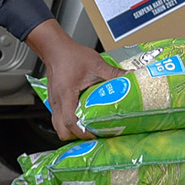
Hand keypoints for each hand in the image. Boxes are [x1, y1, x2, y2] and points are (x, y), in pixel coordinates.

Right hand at [26, 20, 122, 142]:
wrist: (55, 48)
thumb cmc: (71, 55)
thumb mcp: (96, 64)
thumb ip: (114, 72)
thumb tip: (131, 76)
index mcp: (66, 95)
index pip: (71, 121)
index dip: (83, 131)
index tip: (95, 133)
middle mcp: (57, 102)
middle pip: (61, 130)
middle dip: (76, 136)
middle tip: (93, 133)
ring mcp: (53, 102)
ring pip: (58, 126)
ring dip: (71, 130)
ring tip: (87, 128)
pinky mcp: (54, 100)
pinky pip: (58, 118)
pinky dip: (67, 123)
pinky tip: (81, 118)